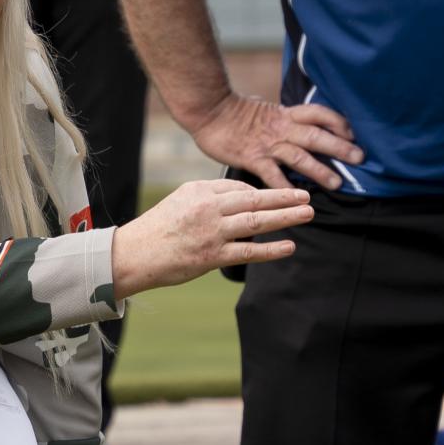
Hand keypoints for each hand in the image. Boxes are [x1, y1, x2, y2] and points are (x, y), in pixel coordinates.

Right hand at [111, 175, 312, 295]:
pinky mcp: (212, 256)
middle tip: (308, 196)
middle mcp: (208, 208)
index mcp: (200, 190)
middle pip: (255, 199)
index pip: (240, 188)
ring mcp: (212, 232)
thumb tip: (243, 198)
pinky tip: (290, 246)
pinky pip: (249, 251)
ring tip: (307, 213)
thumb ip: (211, 196)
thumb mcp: (182, 199)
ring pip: (257, 221)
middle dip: (285, 197)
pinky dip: (272, 249)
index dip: (262, 193)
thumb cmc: (159, 227)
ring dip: (286, 217)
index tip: (279, 197)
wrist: (135, 254)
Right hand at [190, 87, 360, 190]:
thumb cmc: (234, 112)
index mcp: (285, 114)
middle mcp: (281, 128)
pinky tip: (296, 200)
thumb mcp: (264, 108)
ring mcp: (268, 144)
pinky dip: (285, 188)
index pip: (318, 114)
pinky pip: (272, 175)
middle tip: (359, 158)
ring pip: (299, 157)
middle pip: (315, 136)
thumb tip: (295, 122)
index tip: (352, 133)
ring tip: (337, 183)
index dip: (337, 122)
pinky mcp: (252, 158)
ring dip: (320, 170)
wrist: (208, 110)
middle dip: (339, 147)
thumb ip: (281, 118)